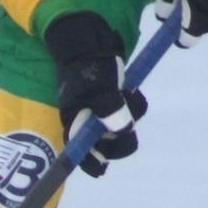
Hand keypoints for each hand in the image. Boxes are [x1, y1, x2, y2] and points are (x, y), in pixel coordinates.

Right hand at [42, 10, 146, 177]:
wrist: (90, 38)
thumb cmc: (90, 65)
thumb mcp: (99, 89)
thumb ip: (110, 112)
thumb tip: (122, 129)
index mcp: (74, 121)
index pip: (79, 151)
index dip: (90, 162)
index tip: (102, 168)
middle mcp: (86, 120)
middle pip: (107, 143)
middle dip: (120, 136)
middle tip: (126, 122)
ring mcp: (101, 110)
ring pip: (121, 127)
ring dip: (130, 116)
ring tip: (130, 96)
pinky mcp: (113, 100)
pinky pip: (128, 112)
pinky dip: (133, 105)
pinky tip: (131, 91)